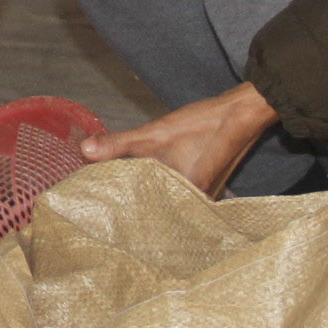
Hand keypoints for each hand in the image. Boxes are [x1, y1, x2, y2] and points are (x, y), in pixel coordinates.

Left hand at [80, 81, 278, 197]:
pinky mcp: (206, 190)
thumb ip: (120, 144)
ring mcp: (205, 200)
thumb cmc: (203, 124)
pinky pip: (176, 196)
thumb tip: (84, 150)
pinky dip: (159, 191)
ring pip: (165, 203)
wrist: (243, 112)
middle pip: (155, 212)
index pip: (144, 215)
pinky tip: (142, 186)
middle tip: (100, 209)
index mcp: (186, 200)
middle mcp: (197, 207)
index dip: (121, 213)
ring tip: (114, 199)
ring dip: (144, 199)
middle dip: (130, 209)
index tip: (96, 212)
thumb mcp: (156, 132)